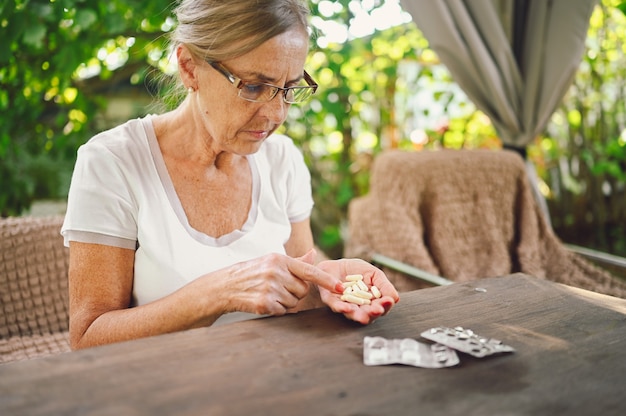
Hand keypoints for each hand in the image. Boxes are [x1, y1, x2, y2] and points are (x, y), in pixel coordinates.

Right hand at [223, 250, 343, 315]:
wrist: (225, 286)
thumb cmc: (251, 273)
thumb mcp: (272, 261)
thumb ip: (296, 261)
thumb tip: (313, 253)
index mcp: (280, 259)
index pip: (309, 271)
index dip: (326, 280)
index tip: (340, 287)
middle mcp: (276, 272)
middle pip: (303, 290)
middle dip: (295, 292)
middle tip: (279, 288)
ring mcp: (269, 288)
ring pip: (294, 302)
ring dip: (285, 302)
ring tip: (269, 293)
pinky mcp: (264, 303)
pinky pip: (283, 311)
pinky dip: (277, 309)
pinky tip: (265, 301)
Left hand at [316, 258, 399, 324]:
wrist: (334, 266)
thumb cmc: (356, 270)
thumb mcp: (373, 274)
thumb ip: (384, 285)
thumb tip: (395, 298)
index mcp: (372, 300)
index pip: (381, 306)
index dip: (385, 305)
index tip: (388, 301)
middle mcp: (360, 306)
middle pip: (369, 314)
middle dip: (373, 313)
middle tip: (377, 310)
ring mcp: (346, 305)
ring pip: (353, 314)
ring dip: (358, 315)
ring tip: (363, 316)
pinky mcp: (332, 301)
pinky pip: (336, 306)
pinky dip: (341, 308)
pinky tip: (346, 308)